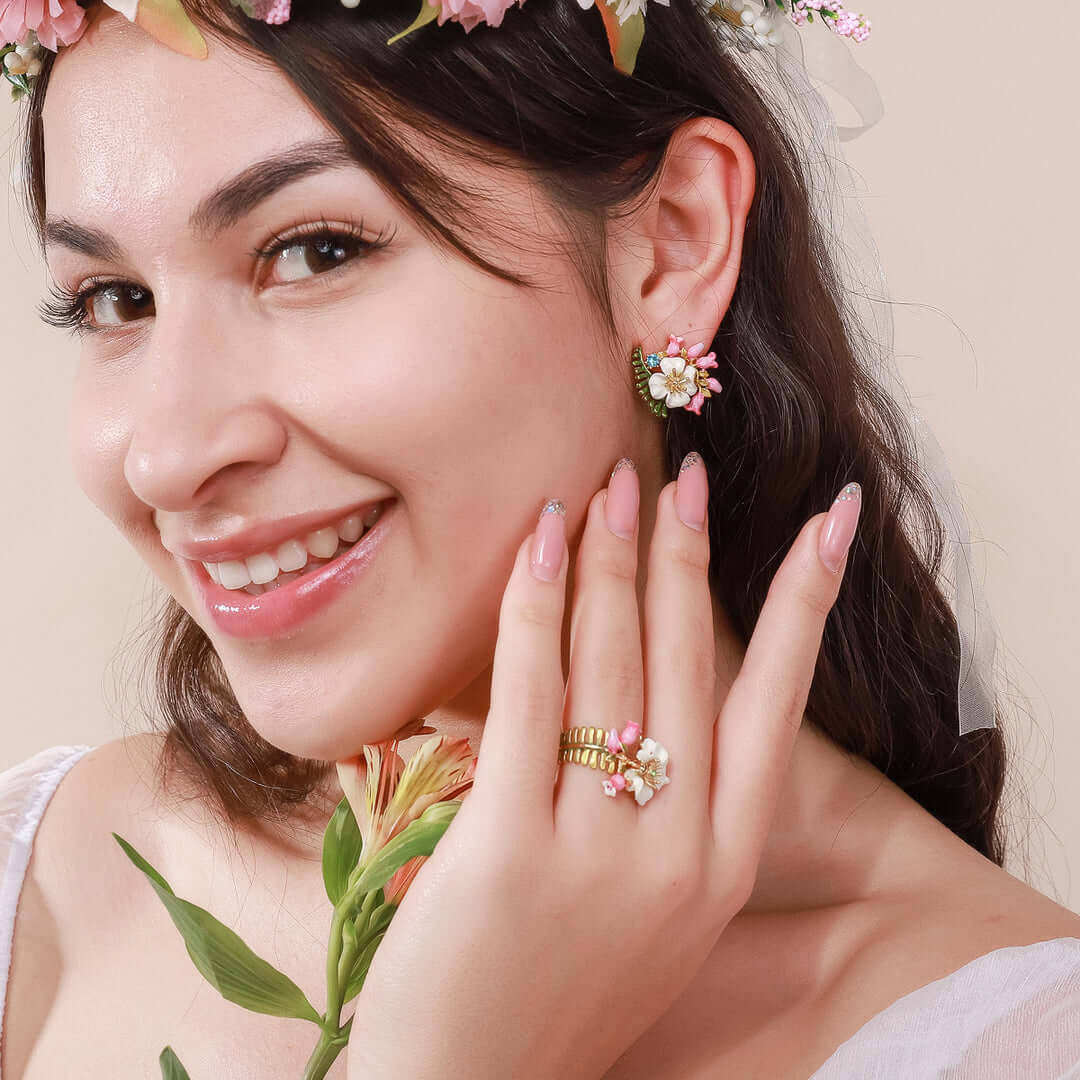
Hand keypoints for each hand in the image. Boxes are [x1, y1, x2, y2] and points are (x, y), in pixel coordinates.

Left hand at [346, 459, 859, 1079]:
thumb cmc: (561, 982)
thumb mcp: (651, 902)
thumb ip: (665, 800)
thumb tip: (648, 678)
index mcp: (724, 858)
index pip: (779, 700)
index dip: (803, 599)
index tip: (828, 519)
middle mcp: (681, 848)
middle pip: (692, 662)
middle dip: (685, 554)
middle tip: (676, 476)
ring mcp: (602, 849)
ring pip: (614, 663)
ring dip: (612, 560)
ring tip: (607, 488)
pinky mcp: (513, 846)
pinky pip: (531, 695)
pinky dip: (536, 607)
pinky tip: (536, 542)